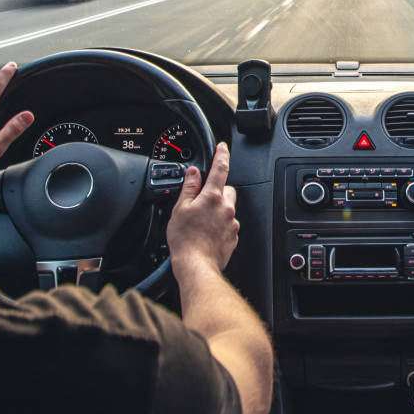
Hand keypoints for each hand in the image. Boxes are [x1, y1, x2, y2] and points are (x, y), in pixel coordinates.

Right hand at [166, 142, 237, 275]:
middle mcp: (226, 208)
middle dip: (216, 191)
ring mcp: (232, 223)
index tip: (223, 147)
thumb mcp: (180, 209)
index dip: (222, 155)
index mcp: (212, 197)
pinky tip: (206, 233)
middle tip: (201, 202)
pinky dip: (220, 225)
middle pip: (226, 190)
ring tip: (201, 222)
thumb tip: (193, 173)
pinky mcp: (233, 237)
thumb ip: (189, 188)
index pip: (220, 168)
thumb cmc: (186, 240)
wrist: (196, 267)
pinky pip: (228, 224)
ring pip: (228, 208)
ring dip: (217, 210)